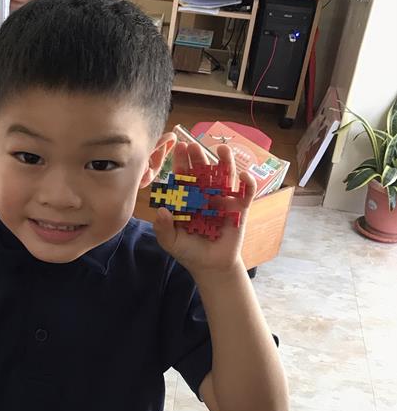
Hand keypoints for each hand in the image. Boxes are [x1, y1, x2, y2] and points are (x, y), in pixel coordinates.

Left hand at [152, 140, 255, 276]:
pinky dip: (247, 182)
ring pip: (225, 176)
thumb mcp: (171, 242)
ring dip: (225, 162)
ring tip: (222, 149)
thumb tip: (162, 210)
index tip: (177, 149)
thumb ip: (164, 228)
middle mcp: (205, 195)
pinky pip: (246, 192)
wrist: (211, 266)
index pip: (183, 178)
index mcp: (188, 199)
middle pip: (202, 172)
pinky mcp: (240, 208)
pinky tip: (243, 174)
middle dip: (198, 158)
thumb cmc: (189, 251)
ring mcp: (223, 200)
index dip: (180, 163)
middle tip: (192, 145)